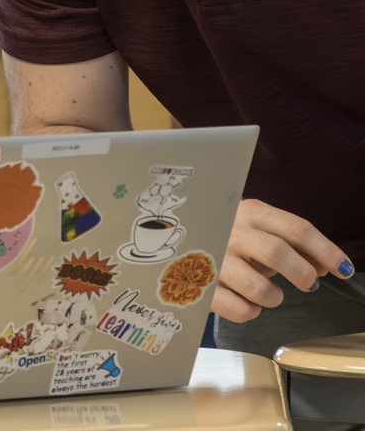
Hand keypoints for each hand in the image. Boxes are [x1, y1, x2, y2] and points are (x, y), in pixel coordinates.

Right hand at [212, 198, 353, 321]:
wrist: (178, 241)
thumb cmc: (229, 235)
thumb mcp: (259, 229)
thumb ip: (292, 243)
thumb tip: (325, 265)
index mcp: (249, 212)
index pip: (296, 228)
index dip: (326, 250)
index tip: (344, 268)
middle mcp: (230, 231)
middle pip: (277, 252)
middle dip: (302, 274)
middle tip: (308, 284)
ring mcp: (214, 258)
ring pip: (261, 289)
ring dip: (275, 296)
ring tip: (269, 292)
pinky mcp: (203, 287)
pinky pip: (242, 311)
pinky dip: (251, 310)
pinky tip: (244, 299)